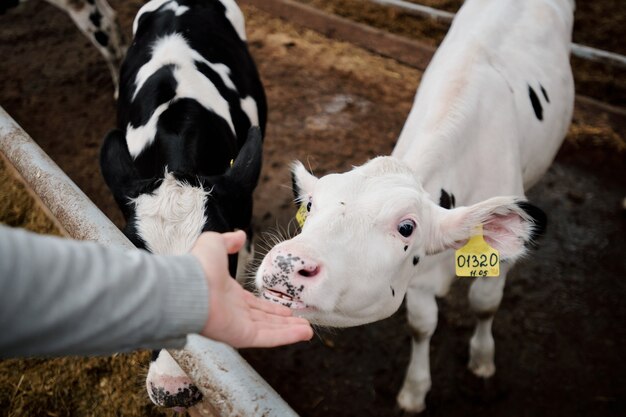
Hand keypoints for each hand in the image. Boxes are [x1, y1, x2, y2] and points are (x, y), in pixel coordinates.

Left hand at [190, 230, 312, 347]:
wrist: (189, 285)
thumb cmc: (199, 266)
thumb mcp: (215, 243)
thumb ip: (229, 241)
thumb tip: (240, 235)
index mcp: (228, 295)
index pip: (254, 305)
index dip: (271, 307)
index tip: (286, 309)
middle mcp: (234, 313)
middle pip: (265, 320)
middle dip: (284, 322)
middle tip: (301, 321)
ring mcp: (238, 326)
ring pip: (270, 330)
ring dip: (290, 330)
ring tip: (309, 331)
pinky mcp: (241, 336)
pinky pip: (269, 338)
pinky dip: (287, 336)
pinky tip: (304, 333)